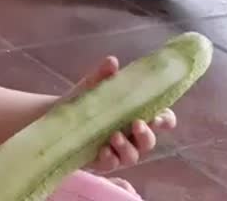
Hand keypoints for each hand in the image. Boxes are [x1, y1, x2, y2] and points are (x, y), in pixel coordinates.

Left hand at [62, 57, 176, 173]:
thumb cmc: (87, 99)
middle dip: (146, 134)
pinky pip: (112, 164)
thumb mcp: (95, 85)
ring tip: (114, 136)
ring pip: (133, 156)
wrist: (60, 114)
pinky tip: (102, 150)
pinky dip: (110, 158)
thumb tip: (112, 62)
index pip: (162, 120)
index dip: (166, 120)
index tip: (160, 117)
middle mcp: (132, 135)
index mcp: (138, 114)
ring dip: (127, 147)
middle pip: (150, 141)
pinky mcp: (103, 161)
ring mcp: (119, 150)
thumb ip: (104, 74)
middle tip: (137, 124)